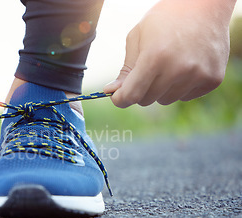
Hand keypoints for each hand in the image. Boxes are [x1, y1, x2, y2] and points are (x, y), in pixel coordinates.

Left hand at [104, 0, 235, 107]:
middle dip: (141, 89)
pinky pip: (185, 96)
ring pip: (166, 100)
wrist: (205, 5)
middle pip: (147, 100)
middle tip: (146, 70)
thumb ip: (125, 69)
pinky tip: (186, 65)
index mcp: (155, 57)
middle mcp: (178, 69)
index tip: (118, 97)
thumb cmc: (164, 19)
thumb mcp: (137, 38)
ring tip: (169, 63)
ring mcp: (198, 75)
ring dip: (161, 88)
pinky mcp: (213, 79)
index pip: (132, 95)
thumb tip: (111, 92)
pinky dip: (181, 86)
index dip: (121, 99)